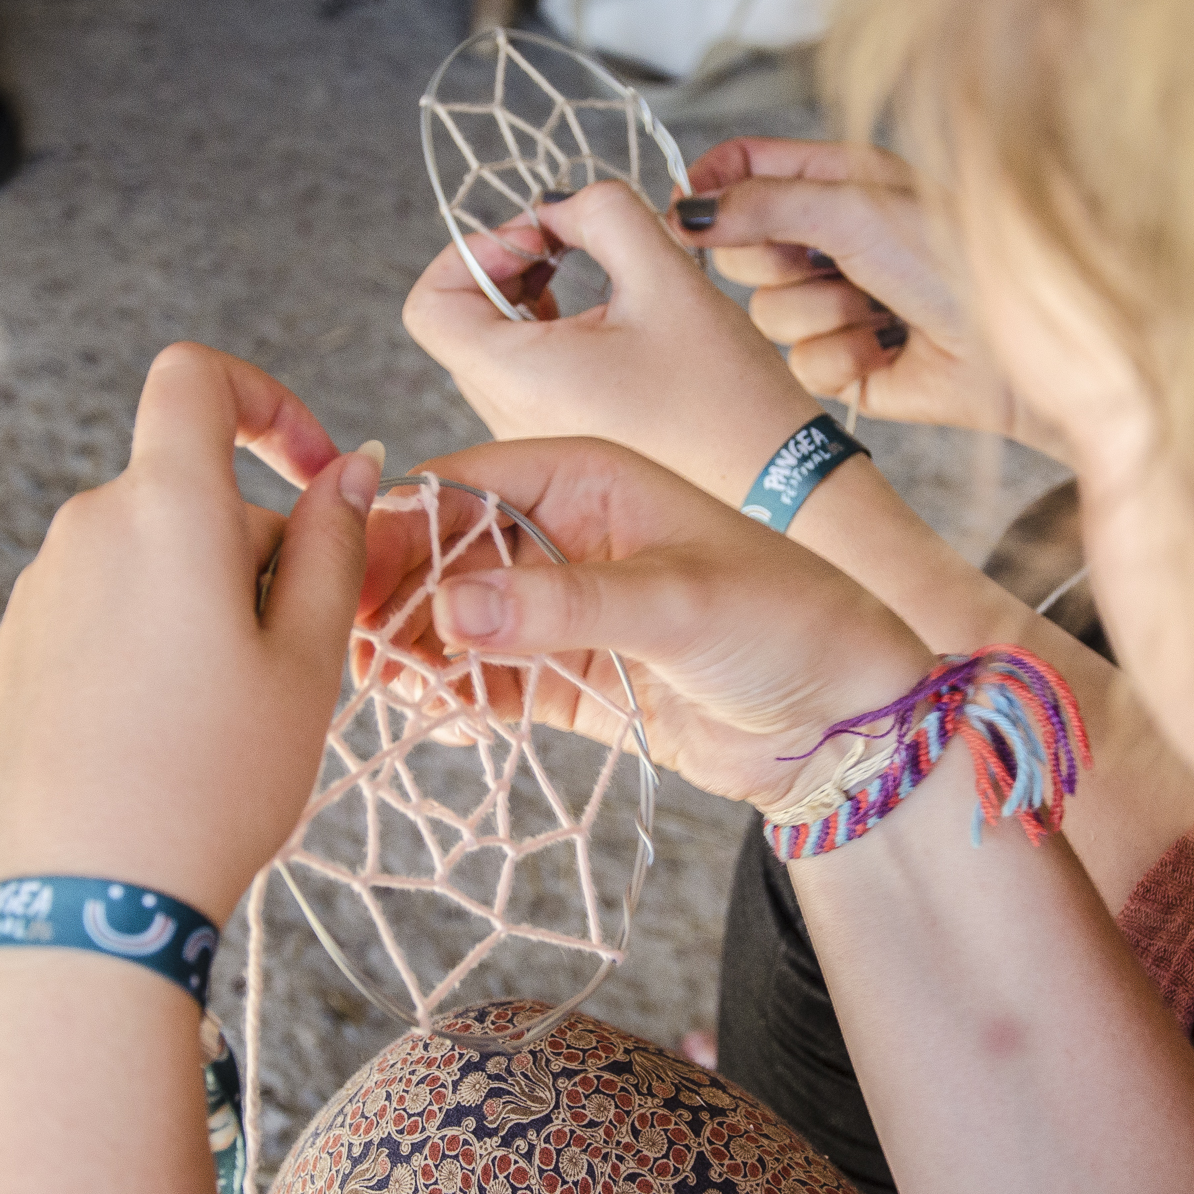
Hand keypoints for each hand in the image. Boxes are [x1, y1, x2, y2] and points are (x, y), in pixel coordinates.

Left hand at [0, 343, 380, 921]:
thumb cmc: (212, 783)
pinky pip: (97, 622)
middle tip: (300, 663)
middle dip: (259, 553)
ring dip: (203, 608)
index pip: (195, 378)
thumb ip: (333, 547)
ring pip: (146, 564)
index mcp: (163, 510)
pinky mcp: (6, 663)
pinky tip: (164, 751)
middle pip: (188, 496)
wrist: (77, 912)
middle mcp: (82, 532)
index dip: (266, 401)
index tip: (314, 473)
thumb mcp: (309, 664)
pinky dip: (146, 653)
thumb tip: (348, 467)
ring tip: (230, 724)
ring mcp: (33, 600)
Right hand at [358, 438, 935, 811]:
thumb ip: (565, 605)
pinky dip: (455, 697)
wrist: (847, 718)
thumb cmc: (788, 621)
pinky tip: (436, 718)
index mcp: (585, 476)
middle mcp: (561, 533)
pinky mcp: (568, 677)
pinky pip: (487, 680)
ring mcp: (560, 608)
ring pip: (455, 622)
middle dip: (392, 597)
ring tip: (380, 690)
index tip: (346, 582)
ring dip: (413, 652)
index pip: (460, 486)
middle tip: (350, 649)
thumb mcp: (679, 601)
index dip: (397, 530)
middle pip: (442, 555)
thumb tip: (449, 610)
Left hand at [402, 182, 822, 502]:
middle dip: (505, 269)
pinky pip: (525, 382)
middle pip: (458, 325)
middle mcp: (508, 419)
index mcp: (517, 377)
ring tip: (592, 282)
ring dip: (527, 303)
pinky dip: (549, 339)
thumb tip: (558, 207)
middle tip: (569, 247)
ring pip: (492, 353)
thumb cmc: (725, 394)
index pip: (428, 305)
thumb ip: (601, 212)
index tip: (541, 239)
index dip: (470, 253)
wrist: (777, 483)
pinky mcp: (564, 447)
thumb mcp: (666, 275)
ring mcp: (532, 440)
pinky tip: (608, 325)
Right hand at [672, 137, 1068, 459]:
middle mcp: (829, 243)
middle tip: (829, 261)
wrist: (1012, 347)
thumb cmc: (952, 257)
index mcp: (834, 185)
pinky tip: (886, 350)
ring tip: (878, 310)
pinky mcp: (843, 368)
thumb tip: (684, 210)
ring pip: (765, 317)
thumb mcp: (850, 208)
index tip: (689, 209)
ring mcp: (832, 307)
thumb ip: (760, 204)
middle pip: (740, 251)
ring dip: (821, 315)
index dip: (710, 188)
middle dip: (779, 262)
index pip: (742, 170)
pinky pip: (799, 366)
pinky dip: (840, 359)